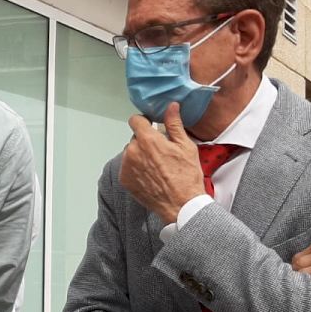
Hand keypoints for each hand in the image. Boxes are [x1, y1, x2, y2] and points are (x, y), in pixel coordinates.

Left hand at [120, 103, 204, 225]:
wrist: (180, 204)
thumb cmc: (186, 176)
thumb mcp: (185, 146)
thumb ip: (174, 124)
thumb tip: (171, 107)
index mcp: (147, 140)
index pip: (135, 120)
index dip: (144, 121)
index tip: (151, 125)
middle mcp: (132, 151)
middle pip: (135, 138)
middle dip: (146, 141)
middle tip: (161, 152)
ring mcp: (126, 166)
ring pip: (131, 153)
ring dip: (140, 155)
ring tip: (157, 167)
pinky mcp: (124, 179)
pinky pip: (128, 167)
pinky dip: (136, 169)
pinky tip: (151, 176)